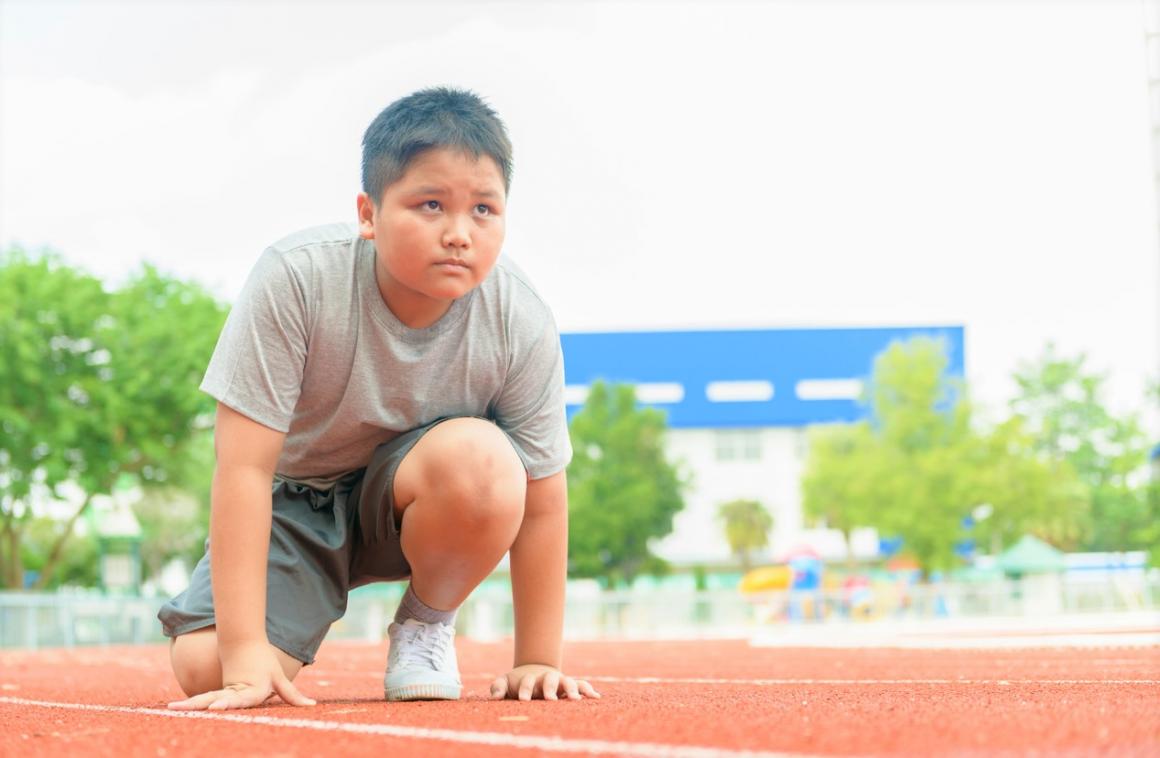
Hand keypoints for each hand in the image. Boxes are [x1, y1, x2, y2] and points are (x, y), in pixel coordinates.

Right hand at [167, 641, 314, 710]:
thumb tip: (311, 706)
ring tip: (173, 708)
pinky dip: (191, 704)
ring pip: (207, 697)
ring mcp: (224, 690)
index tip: (217, 705)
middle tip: (187, 709)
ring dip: (191, 704)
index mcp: (253, 689)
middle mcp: (236, 691)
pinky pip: (204, 699)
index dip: (229, 702)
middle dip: (203, 705)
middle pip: (219, 699)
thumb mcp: (279, 679)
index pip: (241, 698)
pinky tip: (175, 709)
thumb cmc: (265, 664)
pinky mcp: (217, 691)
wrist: (244, 644)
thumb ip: (292, 695)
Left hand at [489, 663, 600, 700]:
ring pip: (567, 682)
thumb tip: (495, 697)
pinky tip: (596, 697)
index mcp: (531, 679)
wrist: (534, 671)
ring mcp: (560, 682)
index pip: (528, 681)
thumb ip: (498, 687)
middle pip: (549, 679)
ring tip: (575, 700)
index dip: (525, 689)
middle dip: (550, 688)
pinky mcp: (569, 687)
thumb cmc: (517, 682)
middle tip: (549, 700)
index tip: (523, 700)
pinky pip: (581, 685)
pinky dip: (588, 690)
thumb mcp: (505, 682)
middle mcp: (547, 679)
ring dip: (572, 689)